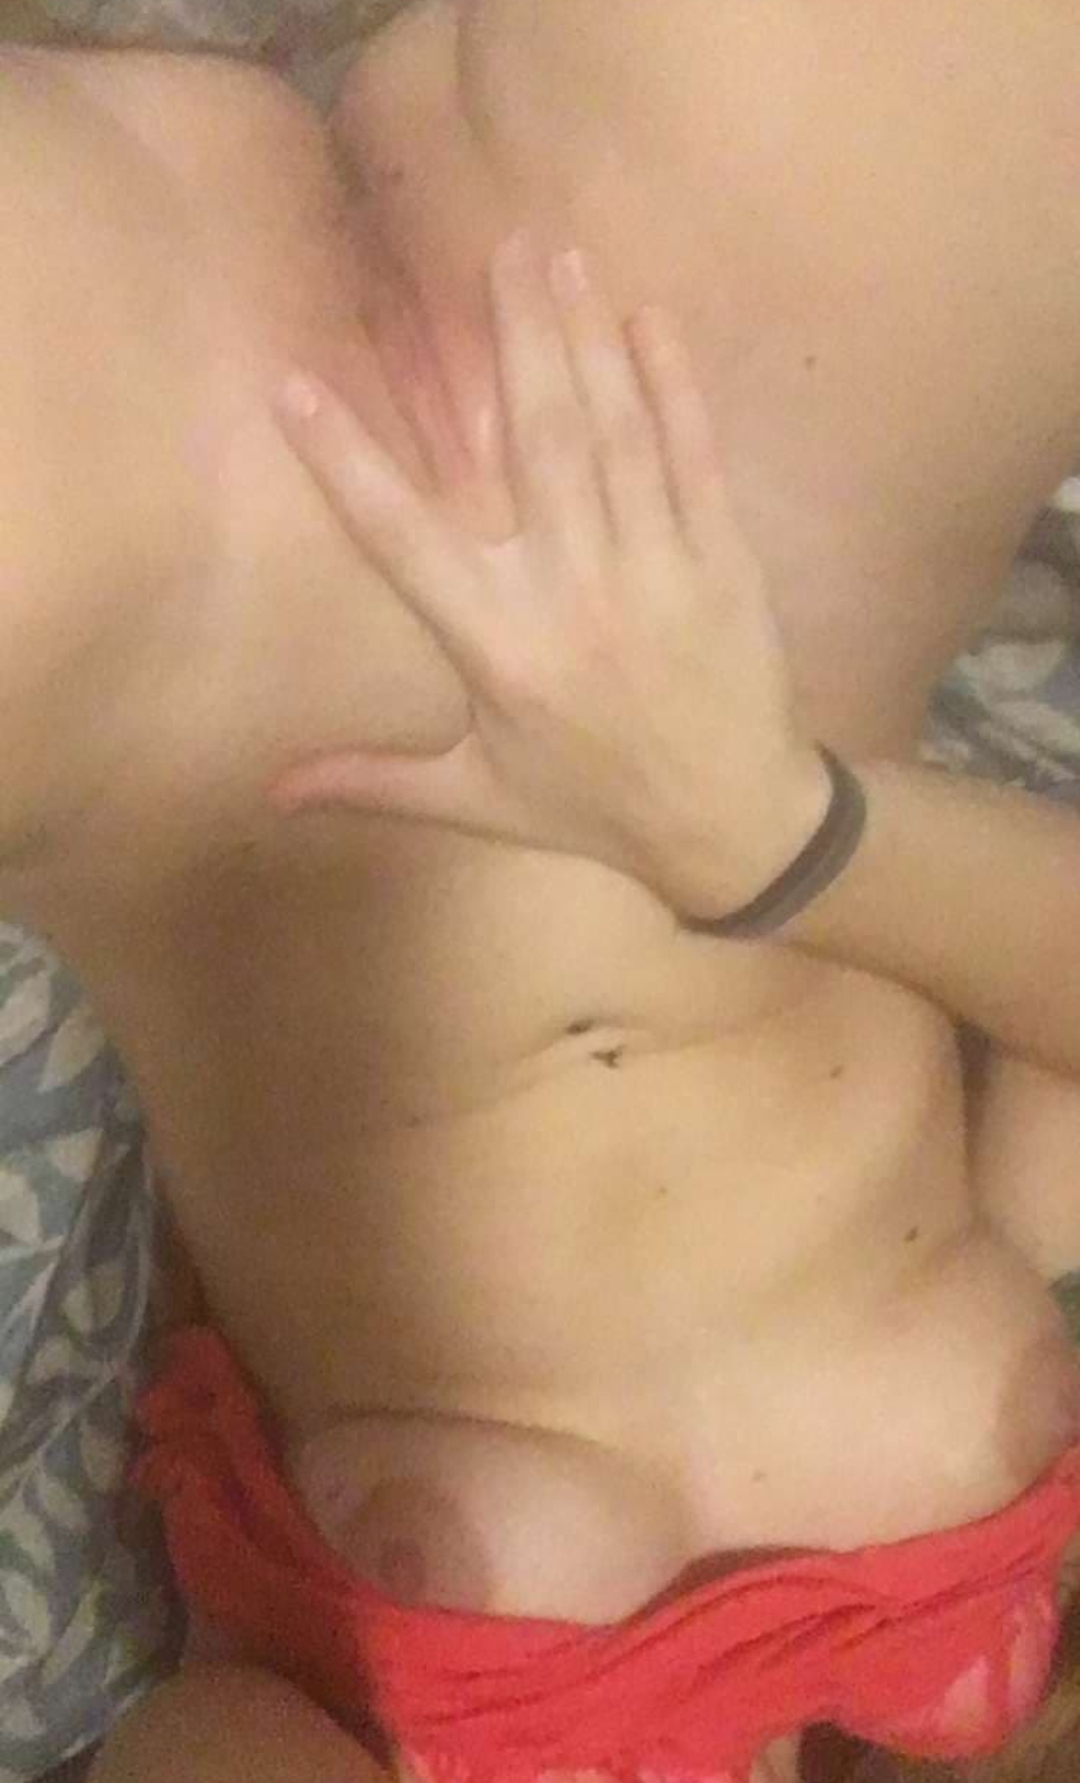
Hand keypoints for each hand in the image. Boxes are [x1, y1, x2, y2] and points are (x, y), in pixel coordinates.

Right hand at [269, 232, 827, 919]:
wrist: (732, 826)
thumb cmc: (592, 807)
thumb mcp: (478, 801)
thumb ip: (374, 782)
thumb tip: (273, 793)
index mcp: (500, 651)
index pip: (404, 542)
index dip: (347, 463)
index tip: (297, 386)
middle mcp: (573, 596)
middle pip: (532, 445)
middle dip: (512, 339)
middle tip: (495, 248)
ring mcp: (656, 571)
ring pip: (613, 435)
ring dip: (584, 340)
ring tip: (560, 256)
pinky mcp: (724, 563)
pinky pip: (694, 459)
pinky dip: (674, 386)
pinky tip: (650, 319)